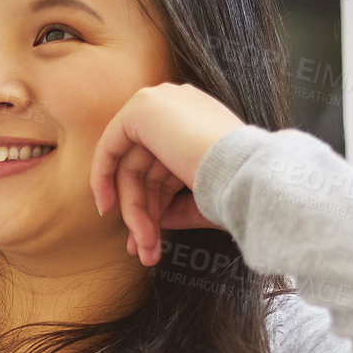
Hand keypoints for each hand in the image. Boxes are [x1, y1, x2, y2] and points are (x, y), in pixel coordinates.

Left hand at [90, 82, 245, 265]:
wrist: (248, 176)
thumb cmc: (239, 190)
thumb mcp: (203, 198)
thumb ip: (175, 205)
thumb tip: (154, 221)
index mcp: (201, 120)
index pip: (166, 164)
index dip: (153, 200)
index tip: (146, 235)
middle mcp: (181, 105)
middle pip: (147, 167)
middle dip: (142, 212)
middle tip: (144, 249)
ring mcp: (162, 102)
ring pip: (132, 165)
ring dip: (134, 210)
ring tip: (144, 245)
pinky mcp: (143, 108)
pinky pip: (110, 145)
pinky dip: (103, 177)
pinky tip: (107, 207)